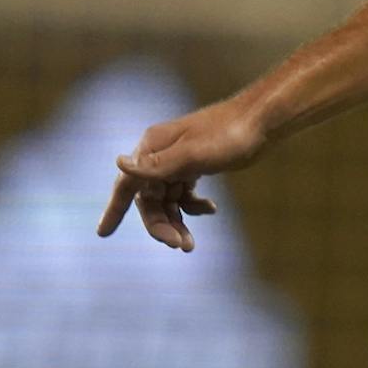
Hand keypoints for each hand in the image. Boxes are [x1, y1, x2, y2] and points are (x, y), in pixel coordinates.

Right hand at [95, 96, 267, 250]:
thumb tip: (118, 163)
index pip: (126, 183)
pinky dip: (193, 205)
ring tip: (190, 244)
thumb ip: (157, 164)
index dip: (114, 209)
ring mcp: (179, 159)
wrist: (263, 121)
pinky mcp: (197, 164)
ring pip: (168, 199)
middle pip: (149, 198)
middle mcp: (161, 153)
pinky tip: (210, 209)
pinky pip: (185, 192)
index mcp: (153, 146)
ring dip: (176, 221)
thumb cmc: (229, 135)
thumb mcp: (193, 154)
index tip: (103, 234)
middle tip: (180, 246)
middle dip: (160, 224)